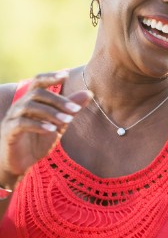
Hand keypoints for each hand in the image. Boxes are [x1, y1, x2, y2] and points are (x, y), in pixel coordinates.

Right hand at [0, 71, 91, 189]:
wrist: (21, 163)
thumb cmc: (40, 139)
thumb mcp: (59, 123)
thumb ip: (71, 108)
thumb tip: (89, 93)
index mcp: (32, 100)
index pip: (38, 81)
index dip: (51, 76)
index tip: (66, 75)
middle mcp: (20, 105)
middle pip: (37, 92)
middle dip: (58, 100)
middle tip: (75, 109)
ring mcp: (12, 117)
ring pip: (30, 106)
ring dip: (51, 112)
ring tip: (67, 121)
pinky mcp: (9, 132)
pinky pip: (22, 123)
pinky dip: (38, 125)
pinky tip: (52, 130)